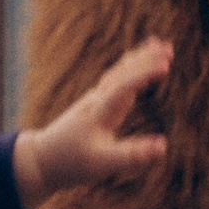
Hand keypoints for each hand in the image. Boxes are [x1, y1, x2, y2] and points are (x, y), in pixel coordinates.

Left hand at [14, 38, 172, 205]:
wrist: (40, 160)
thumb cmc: (71, 163)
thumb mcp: (103, 163)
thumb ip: (133, 155)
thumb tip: (163, 146)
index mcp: (101, 112)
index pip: (126, 86)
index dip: (145, 74)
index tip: (166, 64)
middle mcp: (97, 100)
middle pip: (123, 72)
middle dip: (145, 59)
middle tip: (168, 47)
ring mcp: (94, 100)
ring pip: (119, 72)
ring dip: (138, 59)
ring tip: (157, 45)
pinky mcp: (93, 105)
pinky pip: (115, 79)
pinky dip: (129, 69)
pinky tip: (135, 68)